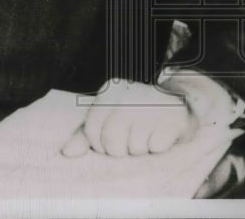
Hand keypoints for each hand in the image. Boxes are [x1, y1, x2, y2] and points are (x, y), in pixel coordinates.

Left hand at [61, 73, 236, 157]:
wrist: (177, 104)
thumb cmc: (137, 116)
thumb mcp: (109, 120)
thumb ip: (85, 135)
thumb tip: (67, 152)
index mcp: (109, 92)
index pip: (91, 131)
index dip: (100, 144)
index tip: (114, 139)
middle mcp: (129, 95)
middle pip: (112, 143)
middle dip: (122, 150)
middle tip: (133, 140)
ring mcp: (152, 104)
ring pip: (135, 148)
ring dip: (142, 149)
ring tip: (149, 133)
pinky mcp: (172, 117)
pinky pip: (156, 148)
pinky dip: (159, 147)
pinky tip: (162, 133)